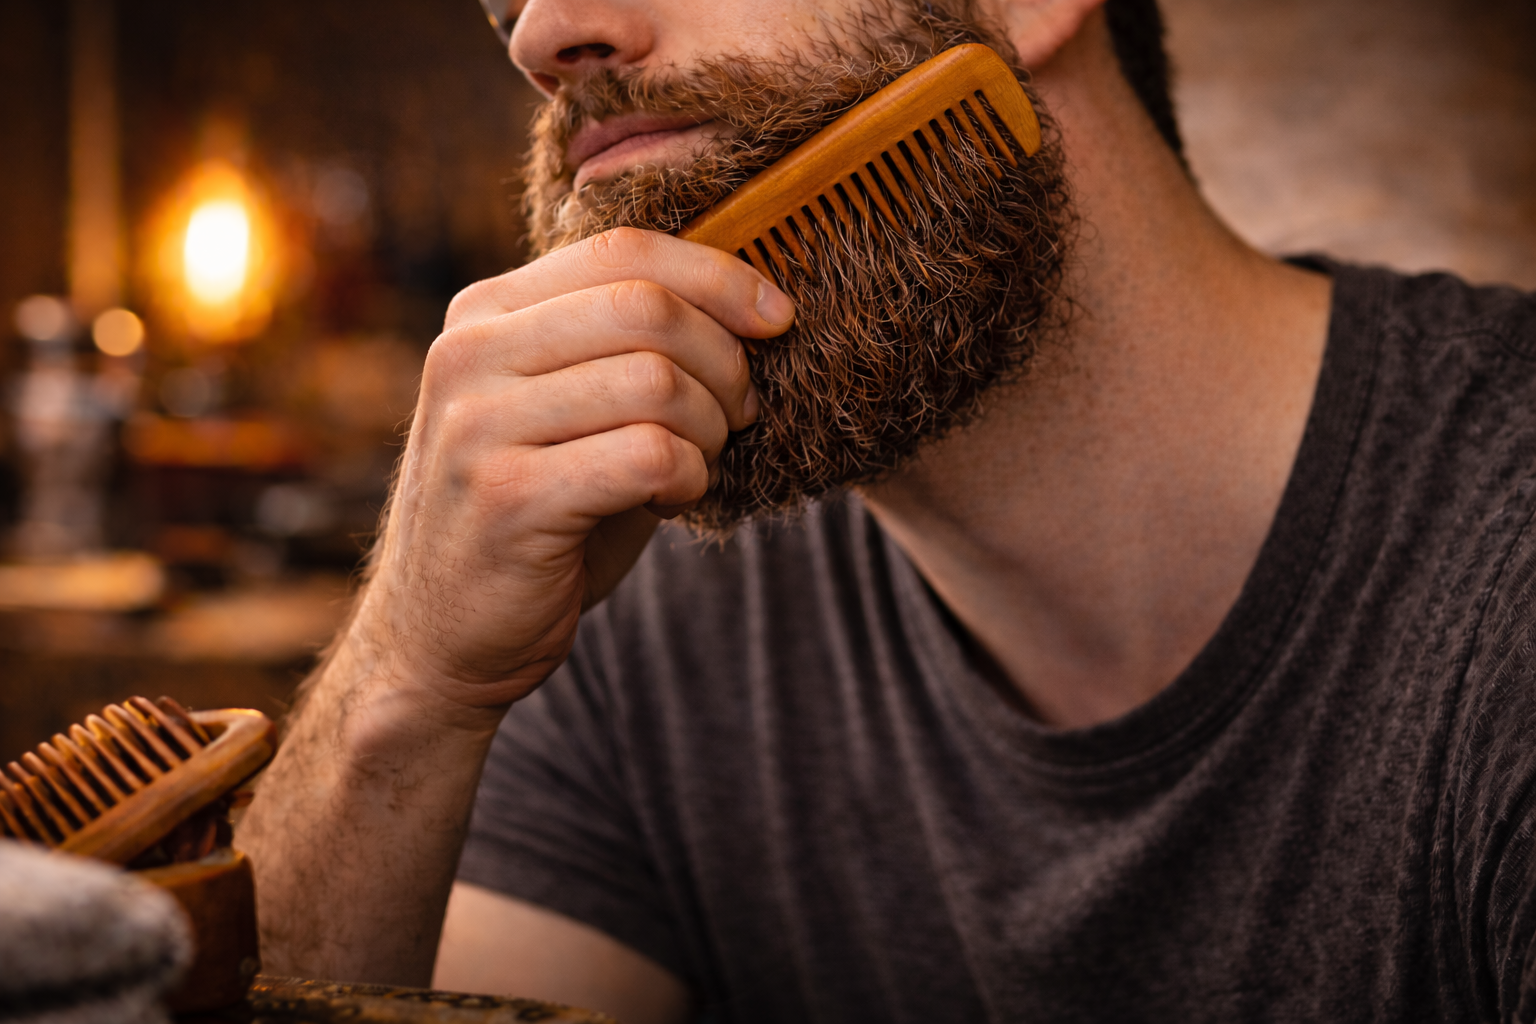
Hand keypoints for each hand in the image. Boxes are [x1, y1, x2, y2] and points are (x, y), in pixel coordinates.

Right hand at [347, 227, 795, 714]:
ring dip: (709, 429)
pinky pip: (648, 455)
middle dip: (724, 360)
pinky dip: (689, 477)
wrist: (442, 637)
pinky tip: (669, 499)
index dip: (718, 276)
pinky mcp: (508, 498)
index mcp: (485, 315)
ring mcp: (478, 425)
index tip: (776, 318)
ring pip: (655, 381)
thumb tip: (751, 304)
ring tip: (695, 463)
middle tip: (738, 413)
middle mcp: (469, 354)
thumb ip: (625, 350)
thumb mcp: (568, 410)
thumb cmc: (537, 517)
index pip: (623, 250)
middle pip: (647, 306)